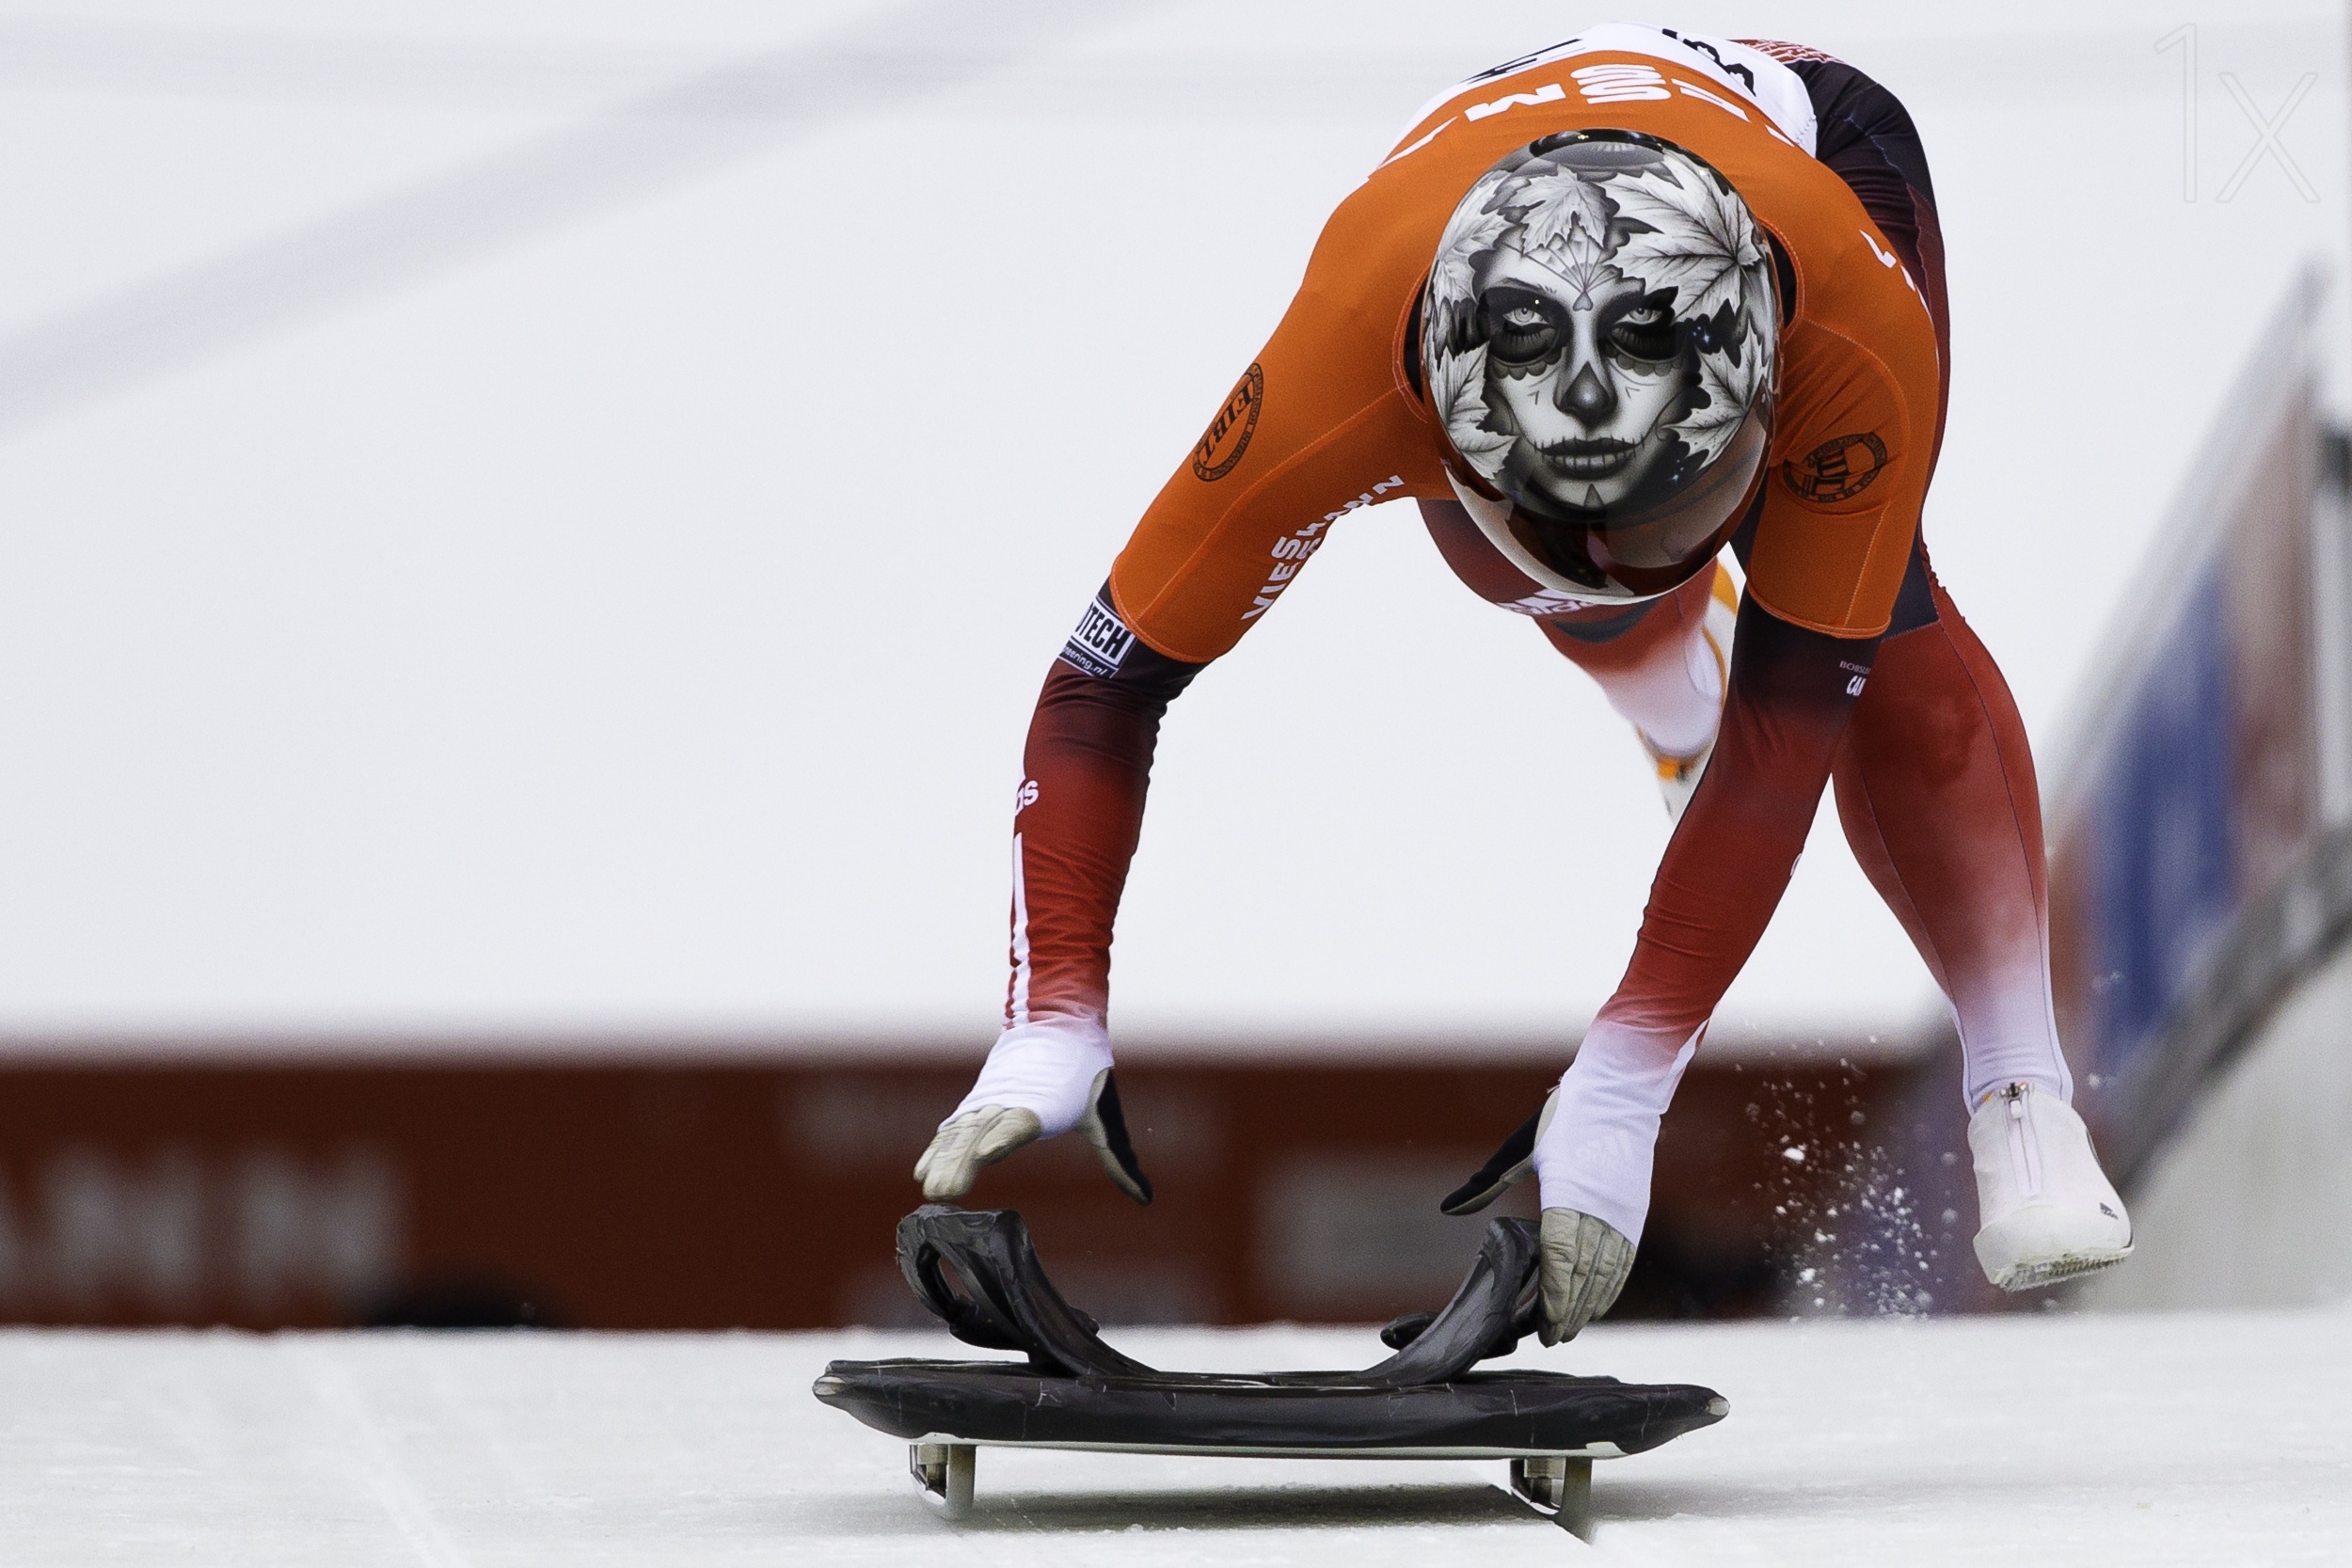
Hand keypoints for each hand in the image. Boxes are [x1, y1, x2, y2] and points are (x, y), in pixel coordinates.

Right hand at [913, 1023, 1151, 1204]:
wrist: (1059, 1024)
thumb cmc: (1086, 1075)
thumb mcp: (1105, 1118)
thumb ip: (1118, 1159)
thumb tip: (1144, 1197)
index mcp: (1045, 1104)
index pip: (1021, 1122)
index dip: (1003, 1138)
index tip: (984, 1155)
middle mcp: (1012, 1101)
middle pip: (983, 1133)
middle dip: (962, 1163)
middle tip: (945, 1194)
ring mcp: (990, 1101)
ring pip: (963, 1132)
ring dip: (944, 1160)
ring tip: (931, 1190)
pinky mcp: (978, 1102)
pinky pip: (953, 1127)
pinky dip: (937, 1147)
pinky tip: (923, 1170)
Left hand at [1442, 1089, 1633, 1340]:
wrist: (1618, 1095)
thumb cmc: (1563, 1121)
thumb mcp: (1518, 1150)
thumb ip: (1485, 1185)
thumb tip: (1447, 1209)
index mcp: (1567, 1196)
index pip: (1560, 1260)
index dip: (1553, 1296)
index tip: (1543, 1325)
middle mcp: (1599, 1212)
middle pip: (1584, 1276)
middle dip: (1568, 1312)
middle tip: (1552, 1338)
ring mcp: (1621, 1215)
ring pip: (1607, 1273)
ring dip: (1590, 1305)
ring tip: (1570, 1329)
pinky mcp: (1635, 1214)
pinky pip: (1625, 1260)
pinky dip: (1612, 1286)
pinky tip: (1598, 1302)